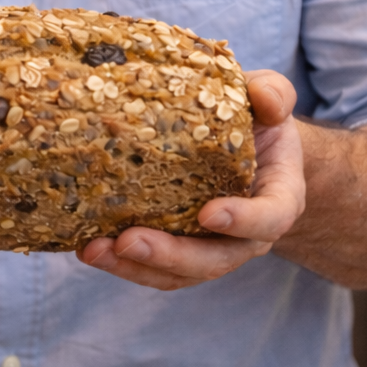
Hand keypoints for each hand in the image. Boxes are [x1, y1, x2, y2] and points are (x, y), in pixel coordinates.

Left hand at [77, 70, 304, 290]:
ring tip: (94, 250)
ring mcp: (213, 247)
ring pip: (180, 273)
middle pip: (216, 259)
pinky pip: (155, 268)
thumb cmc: (256, 119)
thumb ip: (273, 93)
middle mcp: (248, 234)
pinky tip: (88, 247)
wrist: (248, 147)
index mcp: (278, 196)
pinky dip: (123, 264)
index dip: (243, 221)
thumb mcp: (269, 98)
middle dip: (171, 255)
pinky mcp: (180, 249)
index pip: (271, 217)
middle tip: (129, 241)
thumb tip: (264, 98)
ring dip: (136, 267)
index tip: (208, 214)